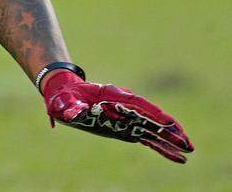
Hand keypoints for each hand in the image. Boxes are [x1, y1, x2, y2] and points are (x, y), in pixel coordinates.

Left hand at [43, 70, 194, 162]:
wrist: (65, 96)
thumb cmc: (64, 98)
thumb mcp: (63, 101)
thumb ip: (70, 106)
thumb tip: (74, 113)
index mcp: (112, 96)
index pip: (138, 104)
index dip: (153, 113)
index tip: (167, 122)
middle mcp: (124, 106)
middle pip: (151, 117)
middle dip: (169, 129)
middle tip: (187, 142)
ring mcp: (127, 118)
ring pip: (153, 129)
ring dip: (170, 139)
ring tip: (188, 150)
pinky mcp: (126, 128)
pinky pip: (147, 138)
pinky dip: (161, 147)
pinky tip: (177, 157)